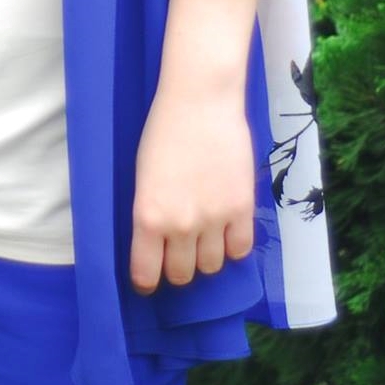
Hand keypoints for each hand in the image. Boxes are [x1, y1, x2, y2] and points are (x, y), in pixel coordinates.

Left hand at [129, 87, 254, 294]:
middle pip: (183, 274)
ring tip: (203, 239)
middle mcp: (180, 225)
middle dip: (178, 268)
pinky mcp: (241, 208)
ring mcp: (214, 219)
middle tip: (178, 254)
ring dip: (206, 257)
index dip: (147, 281)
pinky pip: (241, 249)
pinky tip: (226, 233)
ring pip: (212, 266)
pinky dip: (233, 247)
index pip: (146, 273)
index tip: (149, 281)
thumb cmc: (162, 132)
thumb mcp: (142, 178)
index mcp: (147, 217)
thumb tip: (156, 242)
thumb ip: (150, 213)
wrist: (200, 102)